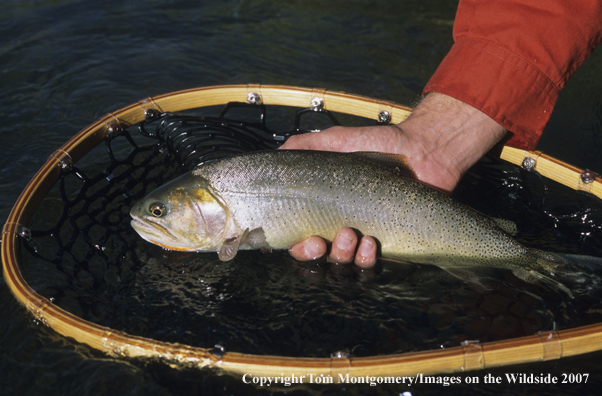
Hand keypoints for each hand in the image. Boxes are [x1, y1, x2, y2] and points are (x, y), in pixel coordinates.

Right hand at [281, 92, 506, 264]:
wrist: (421, 150)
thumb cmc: (378, 145)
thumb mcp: (335, 140)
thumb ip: (303, 146)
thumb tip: (275, 156)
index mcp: (324, 209)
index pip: (300, 238)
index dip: (298, 246)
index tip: (307, 238)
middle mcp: (340, 226)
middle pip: (317, 258)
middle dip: (314, 254)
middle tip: (321, 241)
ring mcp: (363, 238)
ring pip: (342, 265)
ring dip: (341, 256)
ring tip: (351, 234)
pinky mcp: (388, 245)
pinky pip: (370, 266)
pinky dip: (365, 259)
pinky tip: (370, 243)